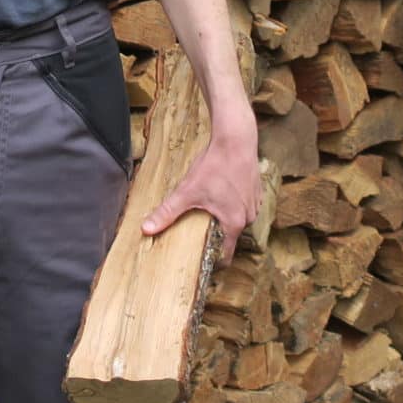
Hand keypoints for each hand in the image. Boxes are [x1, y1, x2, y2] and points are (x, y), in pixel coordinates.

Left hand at [141, 129, 260, 253]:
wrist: (236, 140)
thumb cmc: (215, 165)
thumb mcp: (187, 191)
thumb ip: (167, 212)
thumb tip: (146, 229)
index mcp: (234, 223)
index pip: (226, 255)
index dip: (213, 262)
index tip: (200, 262)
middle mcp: (248, 217)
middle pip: (230, 236)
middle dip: (214, 236)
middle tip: (197, 230)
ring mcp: (254, 204)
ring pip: (236, 220)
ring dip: (223, 219)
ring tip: (207, 209)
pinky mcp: (255, 192)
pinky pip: (242, 206)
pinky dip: (232, 205)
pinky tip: (219, 193)